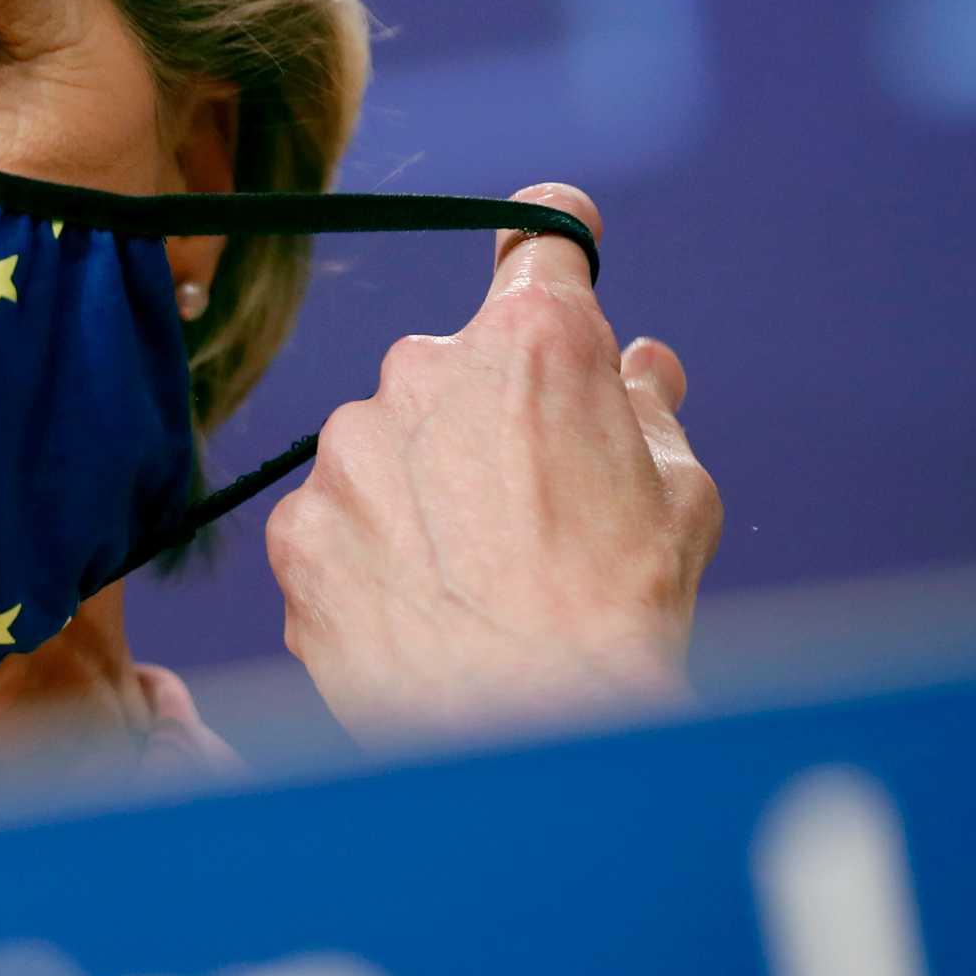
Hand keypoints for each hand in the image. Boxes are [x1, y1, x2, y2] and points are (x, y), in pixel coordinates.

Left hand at [263, 185, 720, 742]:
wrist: (530, 736)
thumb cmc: (622, 614)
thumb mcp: (677, 496)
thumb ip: (646, 409)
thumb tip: (640, 363)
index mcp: (536, 340)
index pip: (537, 246)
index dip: (550, 242)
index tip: (549, 239)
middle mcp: (427, 368)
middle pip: (455, 370)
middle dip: (485, 423)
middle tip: (529, 514)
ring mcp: (349, 448)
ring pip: (386, 450)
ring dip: (421, 495)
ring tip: (473, 586)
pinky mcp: (299, 526)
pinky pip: (337, 523)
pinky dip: (371, 558)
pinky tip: (419, 615)